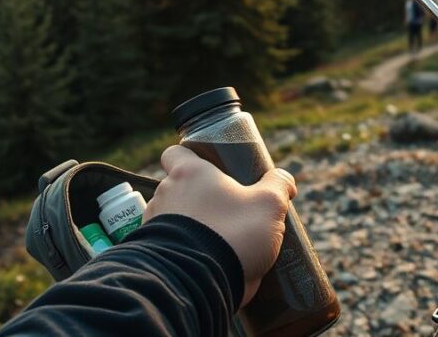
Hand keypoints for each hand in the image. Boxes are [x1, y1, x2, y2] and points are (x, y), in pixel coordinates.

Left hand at [145, 145, 296, 306]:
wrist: (198, 284)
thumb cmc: (233, 234)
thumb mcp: (269, 204)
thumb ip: (278, 184)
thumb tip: (284, 180)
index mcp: (187, 173)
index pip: (174, 153)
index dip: (190, 157)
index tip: (208, 169)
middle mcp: (164, 194)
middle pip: (179, 187)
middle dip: (200, 197)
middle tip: (227, 210)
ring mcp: (153, 225)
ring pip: (174, 218)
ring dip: (192, 225)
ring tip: (219, 240)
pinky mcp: (154, 255)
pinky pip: (169, 246)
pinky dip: (185, 250)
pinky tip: (208, 260)